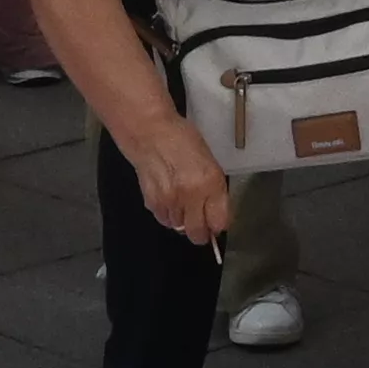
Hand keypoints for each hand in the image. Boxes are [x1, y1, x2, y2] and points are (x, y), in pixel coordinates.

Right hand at [122, 119, 231, 251]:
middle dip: (200, 231)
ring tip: (180, 199)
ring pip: (179, 228)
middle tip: (199, 220)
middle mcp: (191, 196)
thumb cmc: (182, 140)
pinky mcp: (152, 203)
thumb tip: (214, 217)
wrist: (149, 132)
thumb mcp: (209, 163)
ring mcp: (170, 202)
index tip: (215, 220)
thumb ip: (214, 192)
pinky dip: (167, 213)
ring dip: (182, 220)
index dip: (218, 224)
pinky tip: (167, 196)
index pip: (219, 223)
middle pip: (197, 235)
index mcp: (210, 183)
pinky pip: (164, 220)